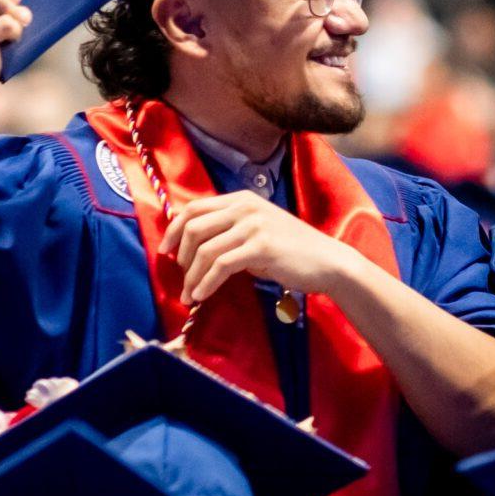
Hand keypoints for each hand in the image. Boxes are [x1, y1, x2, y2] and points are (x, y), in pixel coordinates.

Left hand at [163, 192, 356, 303]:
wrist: (329, 262)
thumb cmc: (293, 252)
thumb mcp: (258, 232)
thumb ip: (230, 232)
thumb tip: (196, 249)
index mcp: (241, 200)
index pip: (194, 208)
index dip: (174, 229)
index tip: (166, 251)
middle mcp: (245, 207)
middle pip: (194, 227)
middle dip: (180, 255)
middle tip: (181, 276)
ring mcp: (253, 226)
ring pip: (205, 250)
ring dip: (192, 276)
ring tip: (189, 295)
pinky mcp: (260, 247)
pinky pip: (221, 265)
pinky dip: (206, 283)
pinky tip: (201, 295)